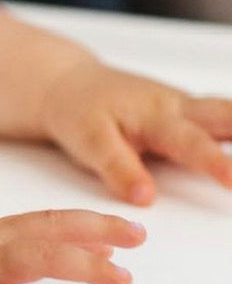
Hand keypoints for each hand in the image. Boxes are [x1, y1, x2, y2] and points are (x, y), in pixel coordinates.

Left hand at [33, 57, 231, 204]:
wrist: (69, 85)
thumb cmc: (78, 111)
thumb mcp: (86, 139)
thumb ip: (117, 167)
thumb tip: (145, 198)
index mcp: (155, 115)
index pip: (191, 143)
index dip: (215, 163)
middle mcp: (179, 107)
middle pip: (229, 117)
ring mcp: (189, 108)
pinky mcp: (192, 114)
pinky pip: (228, 119)